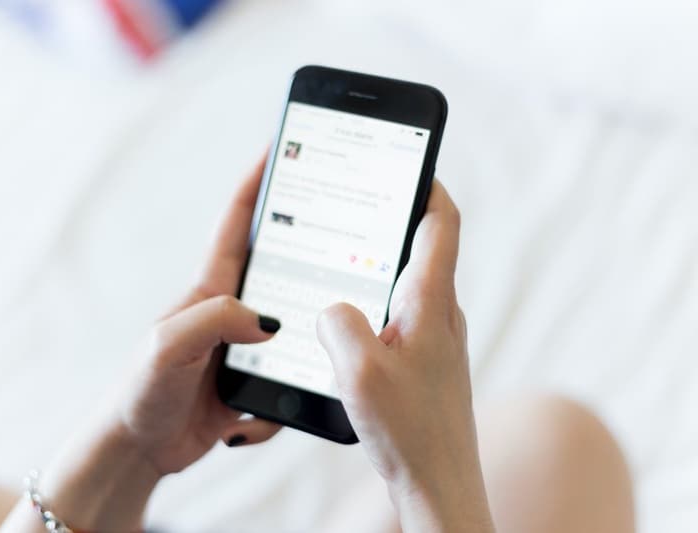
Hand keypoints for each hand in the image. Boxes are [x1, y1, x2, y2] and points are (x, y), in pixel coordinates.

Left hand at [118, 156, 281, 474]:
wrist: (139, 450)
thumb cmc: (141, 391)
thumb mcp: (168, 345)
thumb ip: (215, 319)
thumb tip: (269, 320)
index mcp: (210, 291)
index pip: (237, 225)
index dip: (256, 183)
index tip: (279, 148)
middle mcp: (231, 313)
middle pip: (281, 273)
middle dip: (309, 265)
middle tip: (340, 258)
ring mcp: (244, 349)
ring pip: (294, 337)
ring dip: (300, 359)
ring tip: (286, 383)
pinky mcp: (253, 385)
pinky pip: (285, 389)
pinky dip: (273, 412)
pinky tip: (242, 426)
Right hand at [317, 181, 494, 532]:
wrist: (440, 485)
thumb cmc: (410, 432)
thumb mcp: (360, 372)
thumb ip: (339, 323)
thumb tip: (332, 306)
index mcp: (431, 303)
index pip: (441, 222)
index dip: (426, 183)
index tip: (405, 159)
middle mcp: (441, 314)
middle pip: (422, 247)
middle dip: (391, 219)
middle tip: (356, 201)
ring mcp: (436, 338)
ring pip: (407, 283)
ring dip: (379, 265)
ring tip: (340, 258)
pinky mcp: (426, 361)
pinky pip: (399, 316)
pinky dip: (375, 304)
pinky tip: (347, 324)